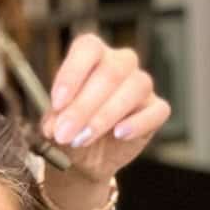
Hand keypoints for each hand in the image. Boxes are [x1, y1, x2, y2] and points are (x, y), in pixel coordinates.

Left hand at [40, 33, 170, 184]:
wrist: (85, 160)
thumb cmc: (68, 131)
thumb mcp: (53, 125)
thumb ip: (53, 120)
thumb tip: (55, 126)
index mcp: (91, 56)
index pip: (87, 49)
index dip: (72, 74)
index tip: (57, 104)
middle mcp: (120, 63)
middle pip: (110, 72)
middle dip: (83, 106)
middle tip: (64, 133)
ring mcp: (141, 85)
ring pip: (135, 88)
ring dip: (105, 116)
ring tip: (82, 139)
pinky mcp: (156, 110)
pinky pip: (157, 111)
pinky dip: (137, 123)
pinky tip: (119, 135)